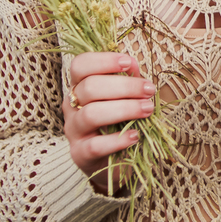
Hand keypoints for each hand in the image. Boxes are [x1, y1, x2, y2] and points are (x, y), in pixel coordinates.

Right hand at [62, 52, 155, 194]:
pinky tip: (136, 135)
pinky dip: (118, 140)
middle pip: (89, 87)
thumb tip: (132, 64)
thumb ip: (126, 80)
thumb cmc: (118, 122)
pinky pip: (96, 145)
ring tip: (147, 109)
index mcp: (79, 86)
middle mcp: (71, 106)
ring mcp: (73, 131)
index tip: (129, 62)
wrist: (110, 160)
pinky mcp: (80, 154)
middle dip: (124, 86)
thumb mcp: (122, 98)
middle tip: (149, 90)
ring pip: (91, 114)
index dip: (103, 61)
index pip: (80, 65)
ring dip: (124, 109)